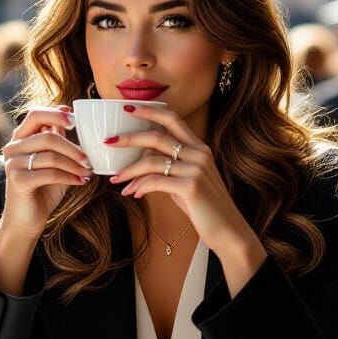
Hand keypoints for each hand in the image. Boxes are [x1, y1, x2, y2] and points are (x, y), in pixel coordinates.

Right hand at [0, 106, 91, 239]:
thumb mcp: (54, 163)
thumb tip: (75, 122)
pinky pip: (50, 173)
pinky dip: (69, 177)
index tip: (75, 120)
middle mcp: (13, 148)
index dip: (56, 114)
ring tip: (88, 172)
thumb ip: (59, 143)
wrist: (26, 221)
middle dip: (73, 147)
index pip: (35, 114)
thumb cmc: (43, 190)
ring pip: (51, 156)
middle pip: (47, 137)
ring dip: (75, 165)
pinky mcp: (18, 180)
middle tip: (89, 158)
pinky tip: (81, 182)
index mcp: (20, 139)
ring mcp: (13, 164)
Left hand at [106, 105, 265, 288]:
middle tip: (109, 142)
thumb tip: (142, 161)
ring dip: (129, 170)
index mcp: (199, 148)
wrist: (228, 230)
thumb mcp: (188, 181)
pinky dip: (139, 186)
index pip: (173, 119)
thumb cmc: (205, 207)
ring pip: (151, 160)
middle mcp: (199, 154)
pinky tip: (132, 193)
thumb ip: (170, 167)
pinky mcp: (191, 186)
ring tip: (115, 179)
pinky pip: (155, 181)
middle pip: (157, 136)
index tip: (129, 107)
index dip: (150, 111)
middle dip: (129, 138)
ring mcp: (195, 169)